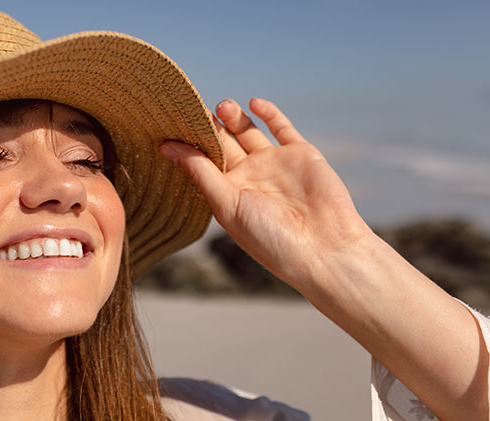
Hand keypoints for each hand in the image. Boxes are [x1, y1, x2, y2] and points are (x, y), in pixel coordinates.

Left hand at [159, 98, 372, 292]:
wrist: (323, 248)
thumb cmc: (269, 237)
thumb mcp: (227, 204)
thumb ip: (201, 172)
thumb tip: (166, 147)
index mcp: (228, 193)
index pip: (202, 160)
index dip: (189, 143)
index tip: (169, 124)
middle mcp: (249, 177)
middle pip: (223, 142)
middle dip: (210, 125)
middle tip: (195, 108)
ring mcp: (274, 163)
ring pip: (248, 131)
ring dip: (234, 117)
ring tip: (222, 106)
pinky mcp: (300, 153)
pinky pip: (281, 127)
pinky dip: (268, 113)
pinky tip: (253, 103)